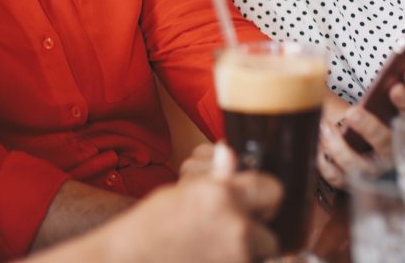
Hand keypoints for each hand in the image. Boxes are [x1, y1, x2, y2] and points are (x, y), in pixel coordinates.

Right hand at [45, 144, 281, 262]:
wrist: (130, 259)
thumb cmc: (153, 224)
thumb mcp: (185, 189)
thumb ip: (217, 175)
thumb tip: (231, 153)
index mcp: (223, 194)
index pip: (273, 188)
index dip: (263, 191)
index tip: (254, 195)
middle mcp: (235, 226)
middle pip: (273, 225)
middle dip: (259, 224)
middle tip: (235, 222)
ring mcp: (236, 256)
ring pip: (265, 251)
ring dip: (252, 248)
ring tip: (220, 241)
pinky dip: (240, 259)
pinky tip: (214, 254)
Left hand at [316, 85, 404, 188]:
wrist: (362, 144)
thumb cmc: (370, 115)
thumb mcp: (377, 101)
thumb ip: (375, 89)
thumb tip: (346, 69)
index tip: (395, 89)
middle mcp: (396, 152)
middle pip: (387, 142)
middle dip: (369, 128)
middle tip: (353, 113)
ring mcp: (377, 171)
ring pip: (361, 166)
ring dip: (339, 148)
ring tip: (325, 127)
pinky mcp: (357, 182)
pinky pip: (340, 178)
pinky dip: (326, 166)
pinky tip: (318, 150)